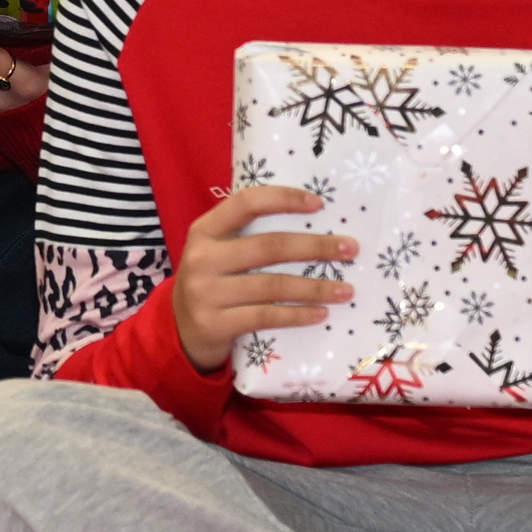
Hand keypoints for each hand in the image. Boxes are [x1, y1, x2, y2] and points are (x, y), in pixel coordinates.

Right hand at [169, 176, 351, 374]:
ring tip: (346, 290)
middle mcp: (202, 258)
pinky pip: (266, 316)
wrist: (181, 331)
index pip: (246, 203)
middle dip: (315, 246)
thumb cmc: (213, 283)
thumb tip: (313, 224)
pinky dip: (298, 315)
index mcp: (204, 230)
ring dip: (314, 287)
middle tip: (350, 249)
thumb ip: (248, 237)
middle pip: (268, 246)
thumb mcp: (218, 253)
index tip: (319, 203)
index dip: (283, 199)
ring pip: (272, 285)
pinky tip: (321, 314)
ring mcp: (206, 293)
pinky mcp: (215, 324)